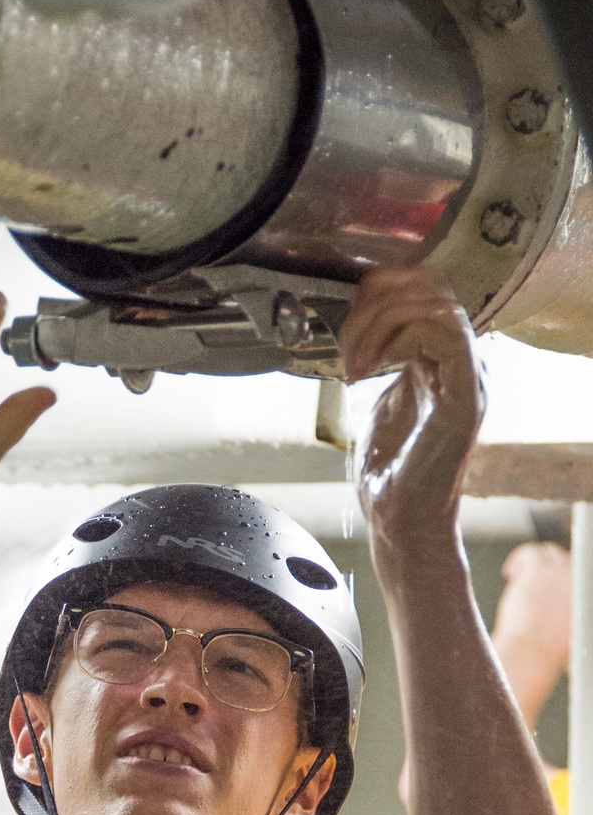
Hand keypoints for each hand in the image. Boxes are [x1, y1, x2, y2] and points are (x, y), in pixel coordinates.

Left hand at [338, 267, 483, 571]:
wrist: (400, 522)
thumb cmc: (390, 473)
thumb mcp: (383, 400)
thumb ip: (388, 361)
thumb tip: (371, 327)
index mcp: (445, 362)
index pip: (427, 293)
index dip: (383, 291)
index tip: (347, 322)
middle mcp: (464, 366)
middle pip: (433, 292)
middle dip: (378, 304)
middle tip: (347, 343)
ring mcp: (468, 381)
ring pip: (437, 308)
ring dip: (382, 325)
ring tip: (354, 364)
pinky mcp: (464, 400)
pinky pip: (444, 337)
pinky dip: (396, 340)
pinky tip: (367, 372)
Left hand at [494, 541, 571, 670]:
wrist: (534, 650)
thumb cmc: (551, 652)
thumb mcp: (577, 638)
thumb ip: (576, 622)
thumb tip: (571, 628)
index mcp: (589, 592)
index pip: (583, 575)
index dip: (565, 580)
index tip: (553, 588)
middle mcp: (582, 577)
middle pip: (568, 562)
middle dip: (551, 571)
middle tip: (535, 583)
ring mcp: (561, 570)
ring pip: (549, 553)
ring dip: (535, 563)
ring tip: (519, 577)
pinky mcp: (539, 567)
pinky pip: (530, 552)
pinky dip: (519, 560)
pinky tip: (510, 572)